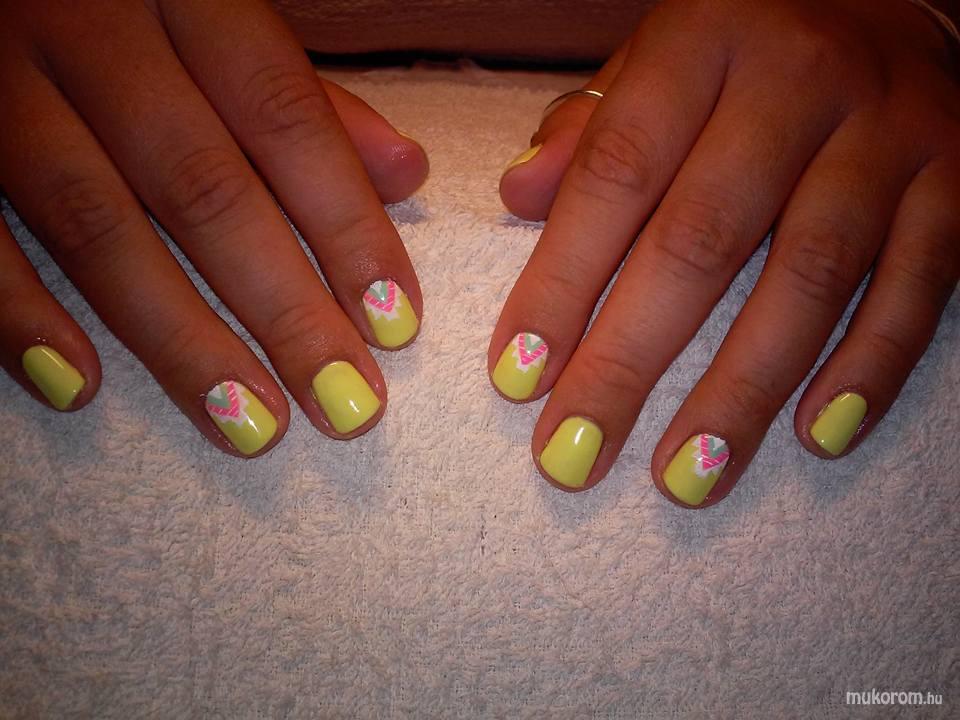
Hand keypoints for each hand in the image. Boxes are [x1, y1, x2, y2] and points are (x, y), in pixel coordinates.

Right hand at [0, 0, 427, 455]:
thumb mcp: (220, 20)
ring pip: (97, 225)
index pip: (286, 119)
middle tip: (346, 402)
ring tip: (250, 427)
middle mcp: (92, 29)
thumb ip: (308, 99)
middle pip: (204, 190)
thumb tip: (407, 170)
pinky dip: (17, 316)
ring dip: (178, 341)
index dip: (347, 226)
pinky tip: (77, 388)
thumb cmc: (128, 4)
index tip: (396, 326)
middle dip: (284, 309)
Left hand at [492, 0, 959, 505]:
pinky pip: (919, 289)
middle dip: (628, 363)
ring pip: (810, 280)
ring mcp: (889, 133)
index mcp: (704, 40)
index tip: (517, 378)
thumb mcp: (657, 57)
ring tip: (685, 478)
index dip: (560, 284)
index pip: (614, 175)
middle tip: (574, 454)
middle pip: (701, 243)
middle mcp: (799, 81)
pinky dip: (870, 370)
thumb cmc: (746, 48)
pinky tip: (816, 437)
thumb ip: (590, 129)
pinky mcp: (958, 182)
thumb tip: (519, 194)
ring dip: (741, 393)